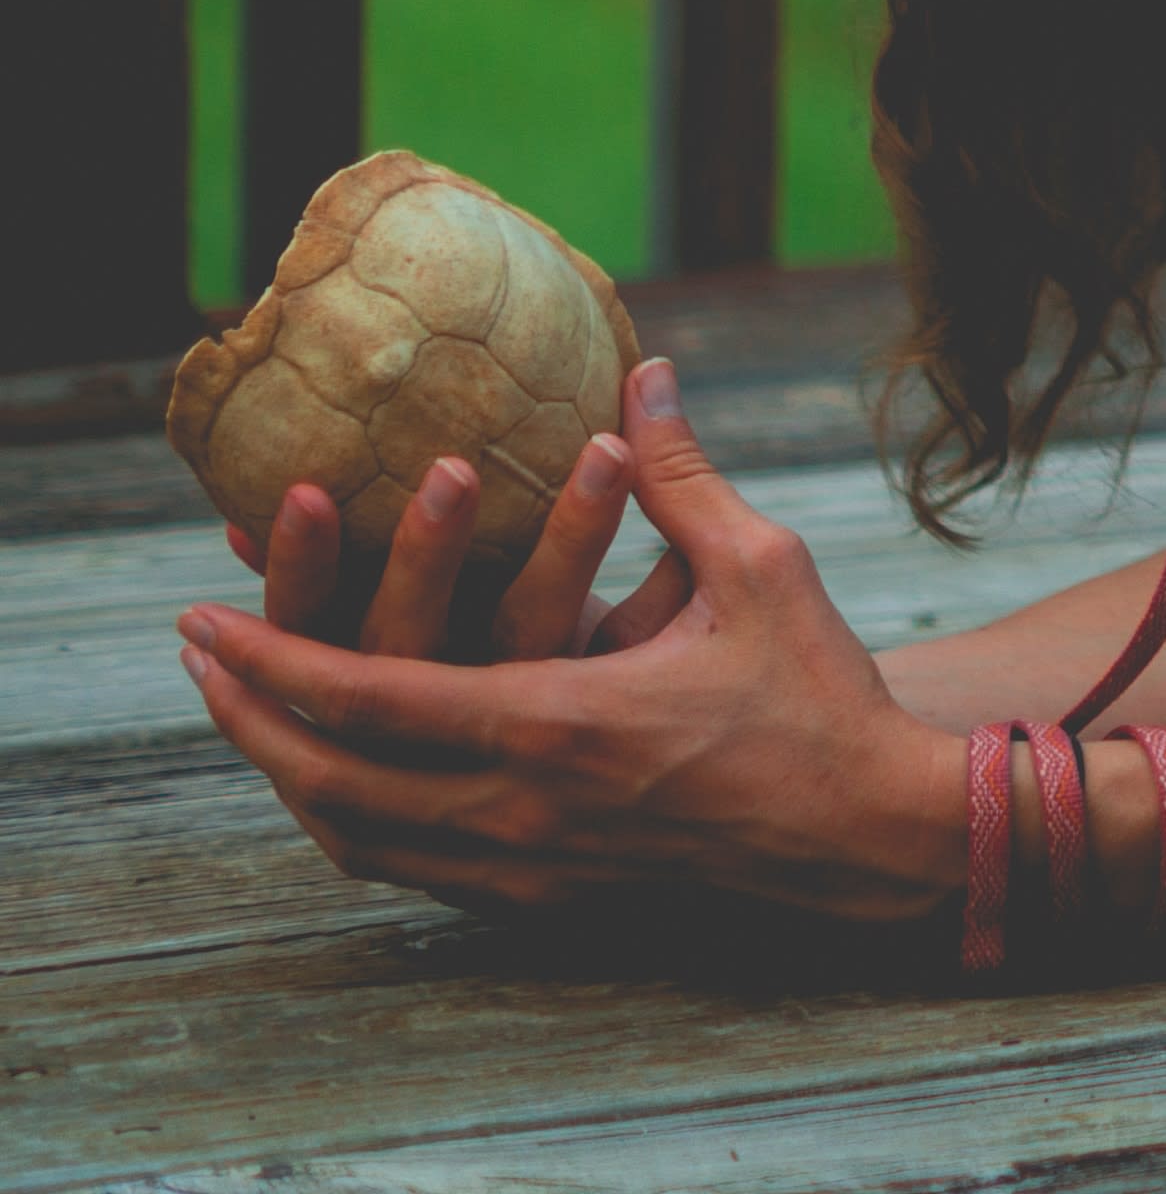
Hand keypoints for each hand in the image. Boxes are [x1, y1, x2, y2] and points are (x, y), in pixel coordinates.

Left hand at [180, 359, 962, 923]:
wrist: (864, 829)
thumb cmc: (818, 693)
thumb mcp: (760, 567)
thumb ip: (682, 475)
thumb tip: (643, 374)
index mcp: (556, 721)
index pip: (368, 695)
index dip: (271, 657)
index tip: (201, 616)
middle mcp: (518, 805)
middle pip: (329, 778)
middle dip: (248, 716)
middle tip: (199, 659)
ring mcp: (527, 864)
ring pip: (357, 833)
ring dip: (289, 772)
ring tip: (253, 716)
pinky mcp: (547, 894)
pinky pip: (411, 868)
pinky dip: (353, 821)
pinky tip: (347, 782)